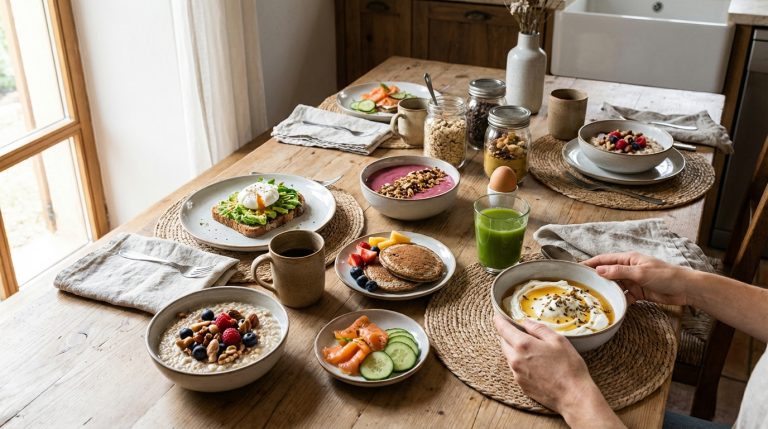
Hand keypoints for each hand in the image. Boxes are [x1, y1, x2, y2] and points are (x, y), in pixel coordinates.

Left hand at [493, 316, 624, 427]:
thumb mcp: (558, 340)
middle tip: (518, 331)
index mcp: (523, 346)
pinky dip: (520, 362)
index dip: (499, 321)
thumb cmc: (569, 367)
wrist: (573, 396)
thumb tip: (525, 322)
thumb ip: (539, 329)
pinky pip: (516, 369)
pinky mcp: (521, 385)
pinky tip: (535, 363)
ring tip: (531, 348)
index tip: (497, 316)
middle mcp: (515, 360)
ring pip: (509, 356)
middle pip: (504, 343)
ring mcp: (517, 374)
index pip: (503, 329)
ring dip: (514, 349)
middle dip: (508, 335)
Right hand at [582, 252, 690, 305]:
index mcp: (628, 259)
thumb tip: (599, 270)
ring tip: (592, 299)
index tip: (576, 269)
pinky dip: (618, 301)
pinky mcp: (639, 293)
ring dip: (606, 292)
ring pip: (615, 286)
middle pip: (607, 273)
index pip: (604, 260)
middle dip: (595, 279)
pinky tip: (611, 307)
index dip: (590, 264)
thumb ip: (619, 271)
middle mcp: (628, 269)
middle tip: (580, 287)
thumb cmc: (666, 276)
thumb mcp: (640, 273)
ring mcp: (633, 281)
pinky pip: (624, 297)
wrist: (686, 289)